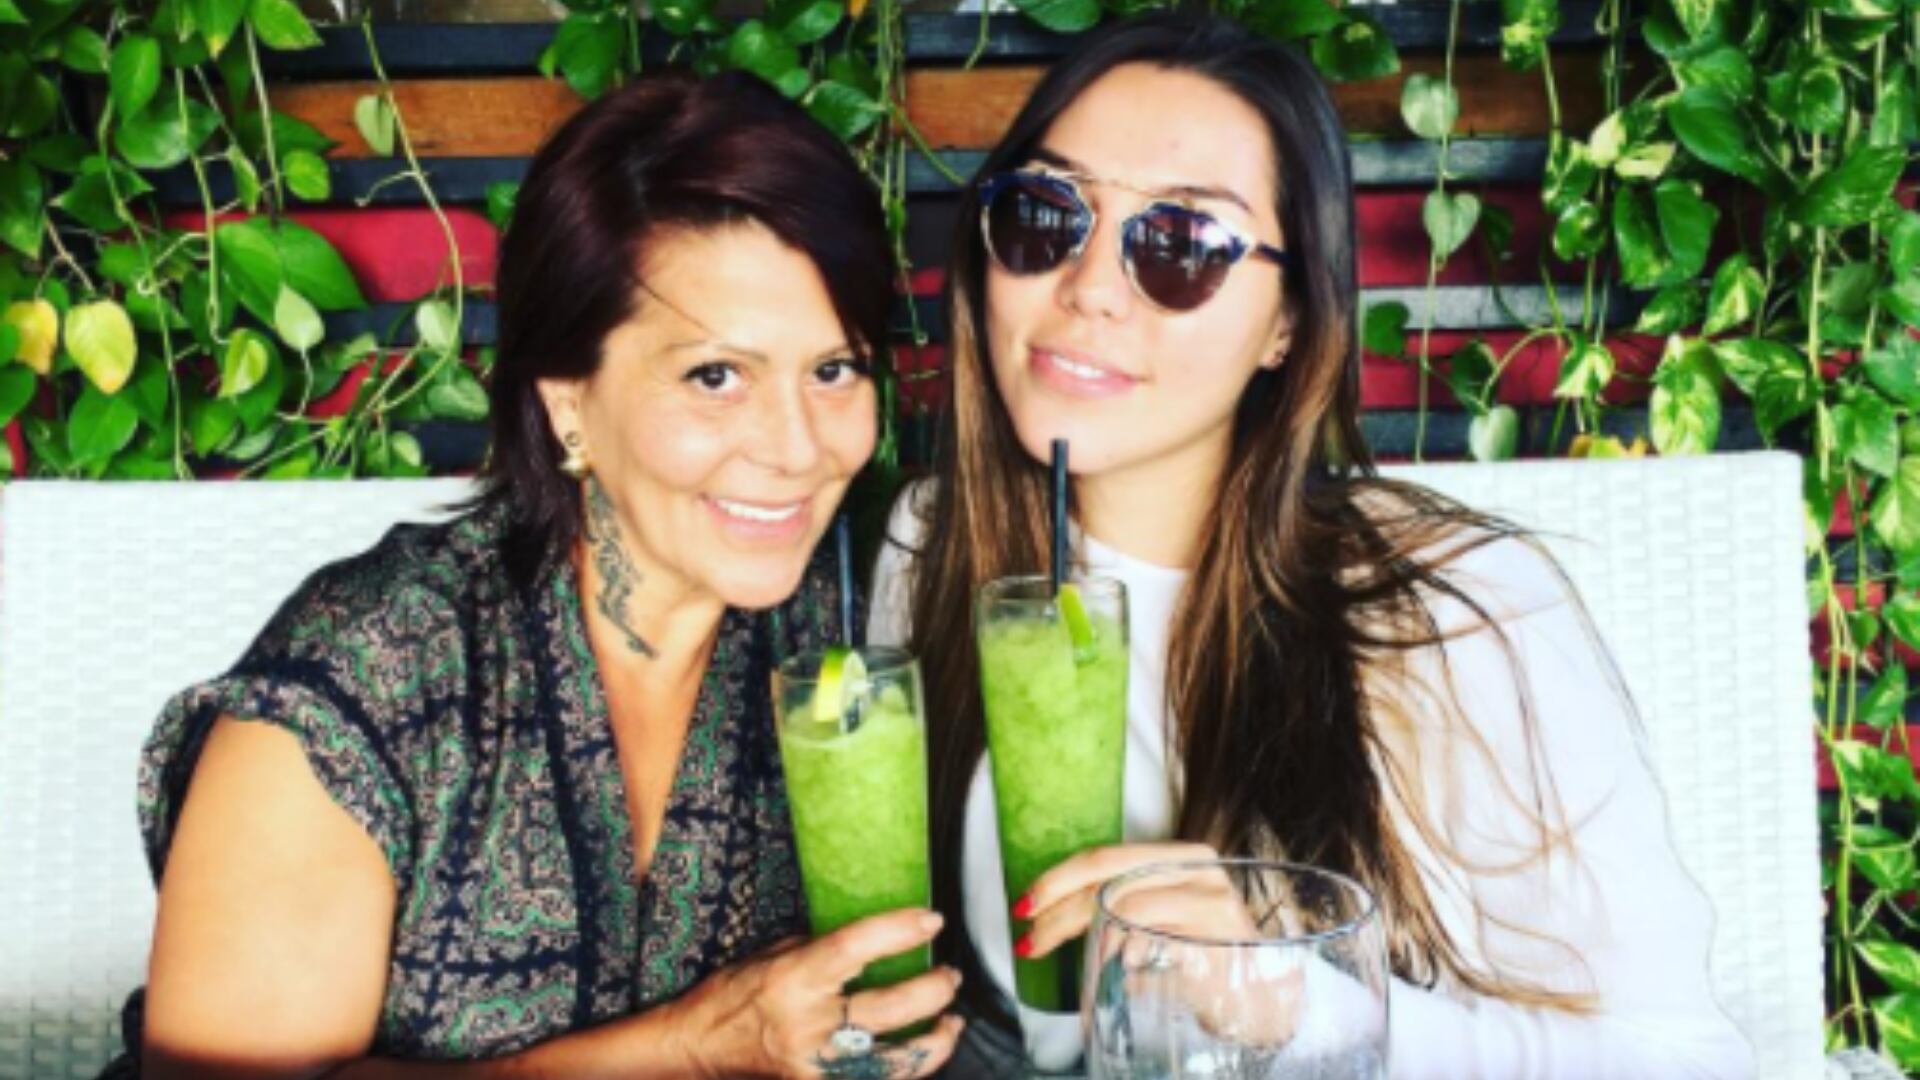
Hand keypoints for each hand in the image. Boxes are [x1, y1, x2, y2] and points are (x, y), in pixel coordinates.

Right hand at [665, 909, 964, 1078]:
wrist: (697, 1052)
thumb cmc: (731, 998)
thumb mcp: (772, 956)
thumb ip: (823, 950)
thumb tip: (875, 940)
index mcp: (793, 980)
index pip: (857, 948)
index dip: (900, 932)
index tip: (931, 921)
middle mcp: (807, 1025)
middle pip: (891, 1008)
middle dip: (933, 990)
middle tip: (949, 975)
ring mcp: (817, 1067)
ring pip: (897, 1060)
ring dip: (935, 1040)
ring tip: (951, 1020)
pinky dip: (905, 1069)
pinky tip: (921, 1053)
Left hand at [1014, 843, 1299, 1045]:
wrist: (1261, 998)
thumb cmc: (1202, 957)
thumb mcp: (1159, 921)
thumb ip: (1119, 906)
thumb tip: (1050, 916)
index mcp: (1179, 856)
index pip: (1105, 858)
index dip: (1058, 879)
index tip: (1025, 904)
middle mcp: (1198, 870)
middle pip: (1108, 880)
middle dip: (1058, 911)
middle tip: (1029, 939)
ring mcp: (1211, 901)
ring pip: (1124, 906)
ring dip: (1080, 934)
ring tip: (1057, 954)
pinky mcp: (1217, 936)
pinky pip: (1154, 937)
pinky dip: (1121, 949)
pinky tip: (1110, 963)